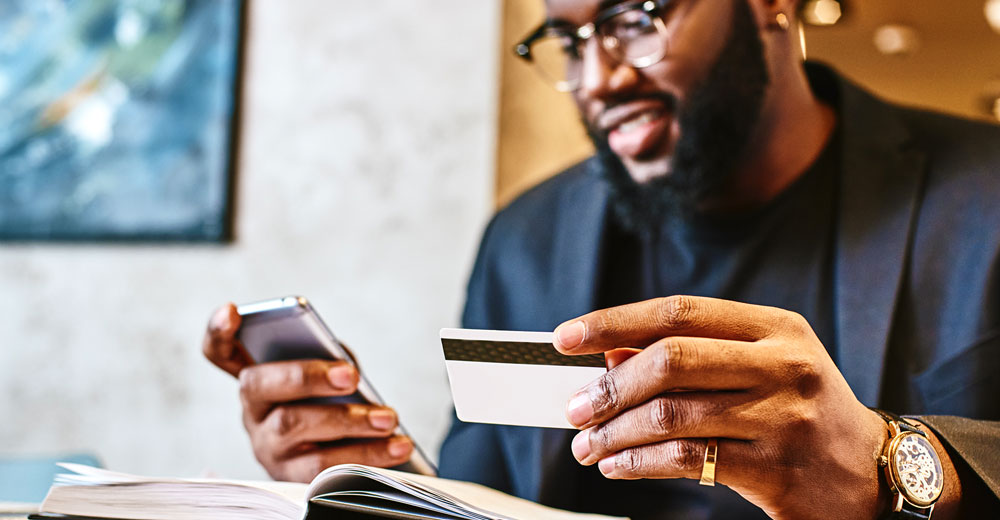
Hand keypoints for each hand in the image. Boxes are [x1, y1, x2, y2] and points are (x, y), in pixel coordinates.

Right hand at [202, 303, 413, 481]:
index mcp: (258, 377)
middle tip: (350, 376)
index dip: (218, 331)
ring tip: (390, 419)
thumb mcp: (328, 375)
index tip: (231, 310)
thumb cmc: (335, 402)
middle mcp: (252, 411)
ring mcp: (267, 447)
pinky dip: (367, 455)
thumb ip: (329, 359)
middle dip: (306, 377)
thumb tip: (344, 368)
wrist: (346, 455)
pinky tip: (399, 445)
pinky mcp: (290, 479)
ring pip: (295, 428)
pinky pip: (323, 470)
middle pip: (262, 386)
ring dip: (349, 422)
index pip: (220, 351)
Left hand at [553, 296, 889, 519]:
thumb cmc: (801, 411)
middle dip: (610, 386)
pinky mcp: (775, 468)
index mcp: (777, 328)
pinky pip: (685, 460)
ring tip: (587, 443)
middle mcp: (785, 365)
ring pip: (672, 414)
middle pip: (671, 360)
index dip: (615, 322)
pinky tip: (617, 465)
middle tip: (575, 407)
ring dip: (614, 431)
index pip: (680, 311)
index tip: (568, 337)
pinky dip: (637, 462)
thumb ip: (692, 357)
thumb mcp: (759, 367)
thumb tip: (610, 356)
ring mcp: (784, 416)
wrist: (870, 473)